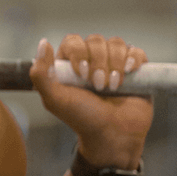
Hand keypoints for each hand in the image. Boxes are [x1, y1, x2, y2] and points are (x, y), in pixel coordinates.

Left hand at [30, 34, 153, 168]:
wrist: (113, 135)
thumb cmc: (82, 119)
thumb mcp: (54, 100)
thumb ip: (41, 74)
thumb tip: (44, 44)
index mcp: (69, 65)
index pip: (72, 41)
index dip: (78, 53)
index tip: (80, 74)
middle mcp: (90, 61)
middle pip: (95, 40)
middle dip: (98, 62)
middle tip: (98, 86)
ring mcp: (113, 64)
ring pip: (116, 43)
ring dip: (115, 64)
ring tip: (112, 87)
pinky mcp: (134, 69)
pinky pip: (136, 51)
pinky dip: (133, 60)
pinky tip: (129, 74)